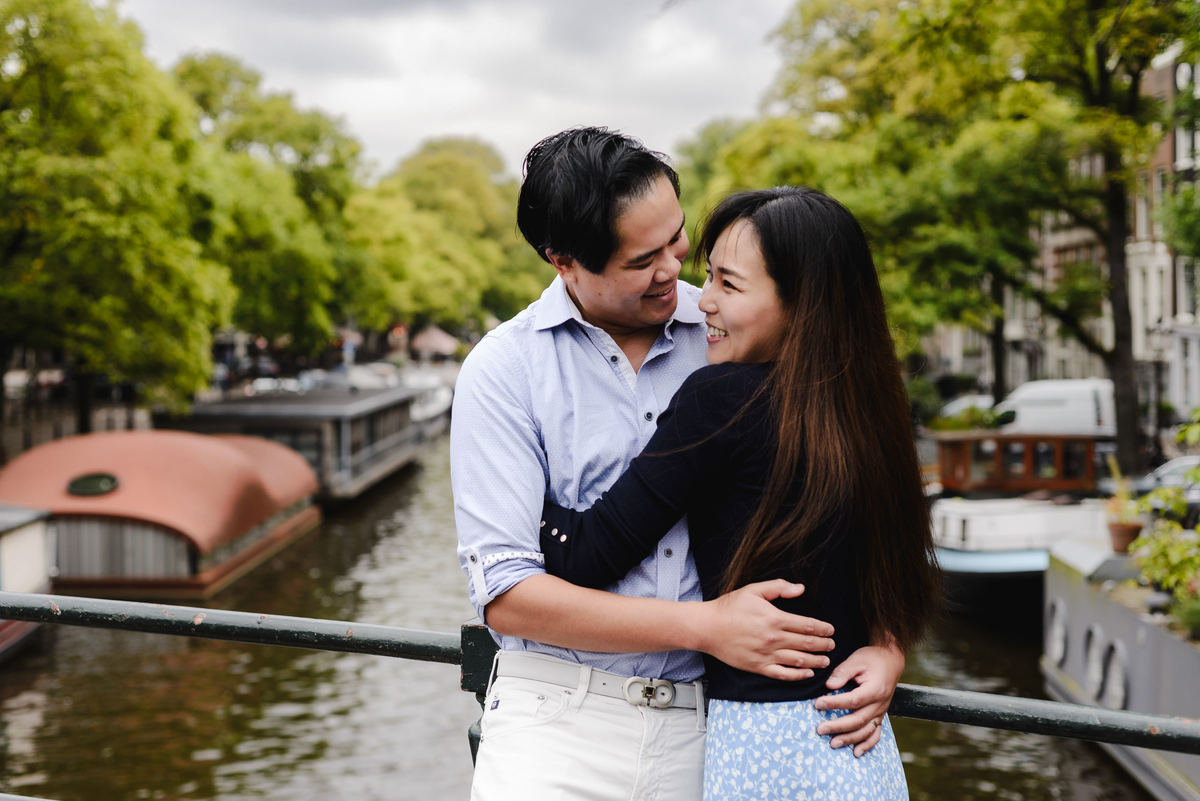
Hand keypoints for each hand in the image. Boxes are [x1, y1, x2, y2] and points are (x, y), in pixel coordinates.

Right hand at [692, 580, 835, 680]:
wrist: (708, 627)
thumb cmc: (730, 607)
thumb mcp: (754, 590)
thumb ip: (779, 587)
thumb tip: (801, 588)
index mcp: (775, 618)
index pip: (808, 625)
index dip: (823, 629)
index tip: (830, 630)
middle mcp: (773, 638)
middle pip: (807, 643)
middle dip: (823, 645)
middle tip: (832, 645)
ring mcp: (766, 655)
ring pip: (799, 660)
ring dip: (816, 661)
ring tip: (825, 660)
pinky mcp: (758, 667)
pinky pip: (783, 674)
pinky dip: (798, 675)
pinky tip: (807, 673)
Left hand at [814, 642, 904, 756]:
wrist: (891, 661)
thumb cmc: (872, 658)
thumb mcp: (857, 659)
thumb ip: (842, 672)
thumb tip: (829, 686)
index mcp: (874, 689)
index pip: (853, 700)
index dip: (835, 704)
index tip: (818, 704)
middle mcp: (879, 703)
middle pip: (858, 720)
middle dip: (838, 727)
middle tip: (820, 730)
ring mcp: (881, 712)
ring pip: (866, 730)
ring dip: (850, 739)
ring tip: (833, 743)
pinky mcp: (880, 716)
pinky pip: (876, 734)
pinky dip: (867, 745)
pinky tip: (856, 752)